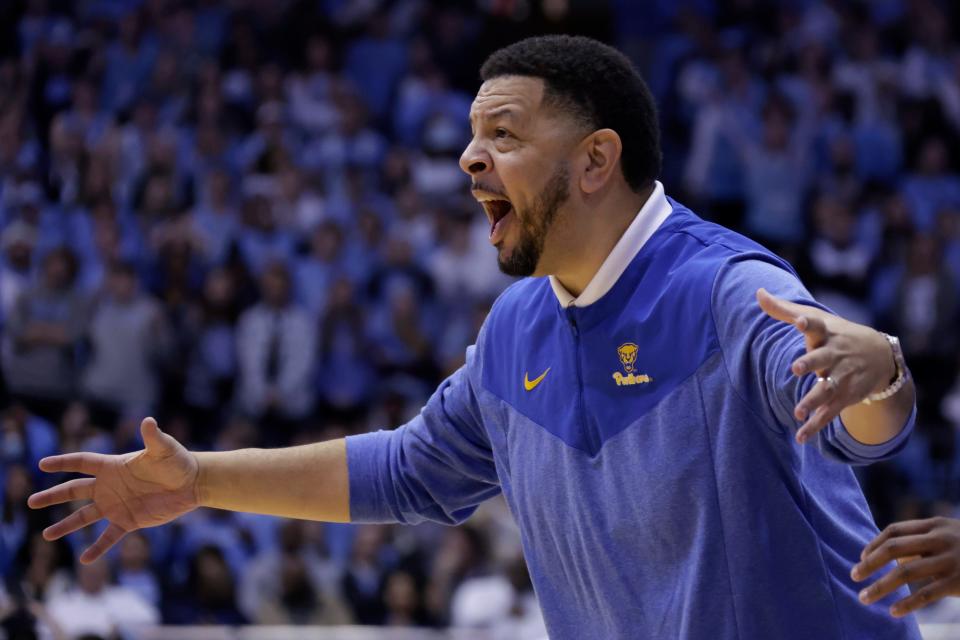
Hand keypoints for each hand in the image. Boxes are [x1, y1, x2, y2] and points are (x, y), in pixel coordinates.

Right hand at [27, 417, 199, 563]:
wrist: (192, 483)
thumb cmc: (178, 461)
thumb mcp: (164, 448)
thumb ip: (153, 437)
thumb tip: (148, 421)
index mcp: (114, 466)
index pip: (82, 463)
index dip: (63, 462)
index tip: (42, 464)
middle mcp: (110, 486)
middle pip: (75, 490)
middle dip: (53, 496)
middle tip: (31, 502)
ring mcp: (117, 505)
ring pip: (85, 517)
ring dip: (66, 526)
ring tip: (46, 535)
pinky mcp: (129, 520)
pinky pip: (109, 537)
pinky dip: (98, 548)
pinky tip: (84, 560)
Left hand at [756, 288, 896, 443]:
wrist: (881, 356)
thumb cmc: (836, 333)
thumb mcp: (814, 319)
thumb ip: (783, 309)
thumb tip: (757, 292)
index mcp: (825, 334)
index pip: (816, 325)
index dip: (808, 322)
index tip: (801, 320)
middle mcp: (834, 355)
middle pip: (822, 359)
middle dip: (811, 363)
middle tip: (796, 368)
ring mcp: (841, 377)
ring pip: (826, 390)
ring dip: (813, 400)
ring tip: (799, 411)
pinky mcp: (844, 397)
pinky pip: (829, 413)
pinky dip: (815, 425)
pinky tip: (801, 437)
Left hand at [852, 517, 959, 616]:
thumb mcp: (949, 537)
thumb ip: (922, 542)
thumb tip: (893, 559)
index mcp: (935, 525)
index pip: (894, 531)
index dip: (874, 544)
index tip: (861, 558)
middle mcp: (940, 539)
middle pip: (893, 549)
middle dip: (869, 564)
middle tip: (853, 576)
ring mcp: (950, 560)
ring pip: (905, 573)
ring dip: (880, 587)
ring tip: (865, 598)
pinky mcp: (958, 582)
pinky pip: (926, 594)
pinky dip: (907, 603)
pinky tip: (893, 612)